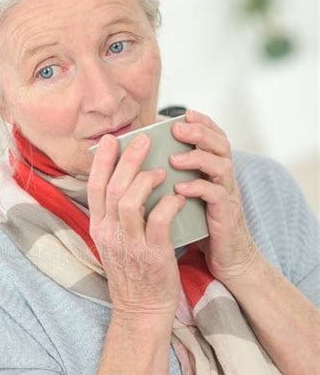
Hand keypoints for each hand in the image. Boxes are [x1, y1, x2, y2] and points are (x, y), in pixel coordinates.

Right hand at [87, 132, 185, 317]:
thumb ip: (116, 216)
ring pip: (129, 201)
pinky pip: (159, 221)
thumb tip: (126, 185)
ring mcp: (130, 244)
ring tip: (162, 169)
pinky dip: (169, 204)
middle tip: (143, 140)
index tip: (111, 139)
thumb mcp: (114, 243)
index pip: (95, 187)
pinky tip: (178, 197)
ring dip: (146, 179)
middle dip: (127, 159)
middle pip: (113, 187)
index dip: (102, 160)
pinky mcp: (152, 255)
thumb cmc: (133, 274)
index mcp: (100, 228)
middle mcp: (110, 234)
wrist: (141, 310)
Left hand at [169, 109, 260, 284]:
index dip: (203, 123)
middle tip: (177, 129)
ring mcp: (228, 195)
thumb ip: (177, 177)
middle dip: (199, 133)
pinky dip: (198, 189)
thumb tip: (146, 160)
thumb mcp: (189, 196)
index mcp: (215, 171)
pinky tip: (180, 188)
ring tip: (174, 159)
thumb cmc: (202, 226)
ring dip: (197, 158)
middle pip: (220, 144)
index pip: (214, 137)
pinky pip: (217, 196)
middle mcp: (225, 178)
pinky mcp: (226, 215)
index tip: (184, 114)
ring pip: (221, 165)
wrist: (226, 259)